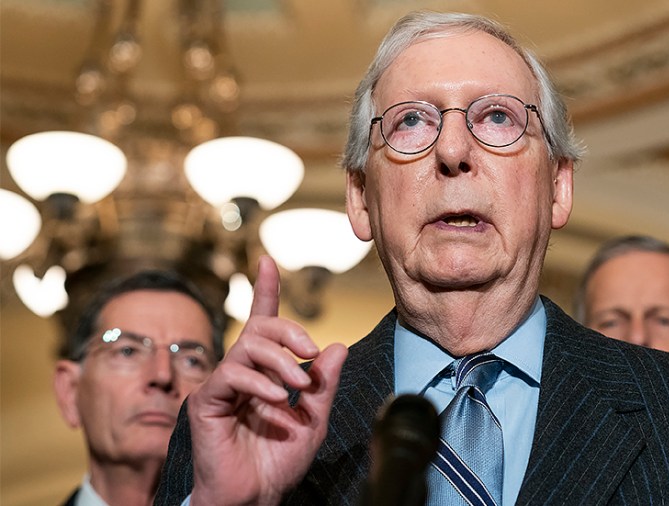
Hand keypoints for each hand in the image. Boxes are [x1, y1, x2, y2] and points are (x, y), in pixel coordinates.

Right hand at [188, 256, 347, 505]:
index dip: (265, 291)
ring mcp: (222, 385)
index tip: (267, 261)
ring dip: (281, 362)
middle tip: (310, 353)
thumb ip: (324, 382)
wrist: (257, 496)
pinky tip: (278, 400)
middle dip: (289, 332)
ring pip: (247, 346)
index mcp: (265, 372)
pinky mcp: (207, 402)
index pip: (264, 323)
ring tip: (299, 387)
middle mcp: (240, 372)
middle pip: (260, 327)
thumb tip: (336, 345)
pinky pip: (231, 375)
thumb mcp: (314, 418)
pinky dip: (259, 383)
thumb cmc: (279, 461)